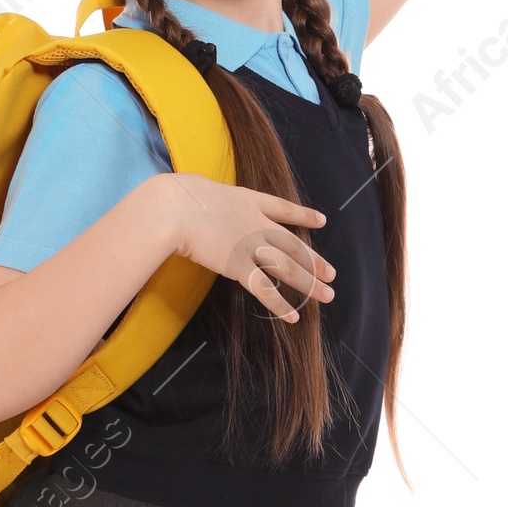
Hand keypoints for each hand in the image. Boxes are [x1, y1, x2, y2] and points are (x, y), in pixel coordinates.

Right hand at [166, 174, 332, 323]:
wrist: (175, 208)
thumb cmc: (181, 197)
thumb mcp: (205, 189)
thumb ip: (215, 201)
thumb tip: (202, 199)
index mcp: (251, 201)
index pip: (284, 209)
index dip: (304, 216)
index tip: (321, 221)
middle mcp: (258, 224)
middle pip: (294, 246)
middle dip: (315, 261)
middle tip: (332, 274)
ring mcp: (250, 246)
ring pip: (288, 268)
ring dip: (309, 284)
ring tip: (327, 295)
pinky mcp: (238, 266)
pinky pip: (264, 289)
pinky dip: (280, 304)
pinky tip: (293, 316)